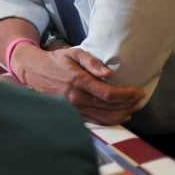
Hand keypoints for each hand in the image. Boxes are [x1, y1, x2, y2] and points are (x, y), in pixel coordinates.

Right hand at [17, 45, 144, 124]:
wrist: (35, 72)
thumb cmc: (57, 60)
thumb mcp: (74, 53)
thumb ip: (92, 61)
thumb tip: (108, 73)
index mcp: (78, 81)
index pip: (109, 94)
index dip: (127, 95)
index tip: (138, 91)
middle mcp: (75, 97)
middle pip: (110, 108)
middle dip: (129, 104)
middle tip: (139, 99)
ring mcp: (73, 107)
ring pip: (104, 117)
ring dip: (122, 114)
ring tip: (133, 107)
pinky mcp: (72, 113)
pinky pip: (95, 121)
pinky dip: (111, 121)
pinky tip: (120, 116)